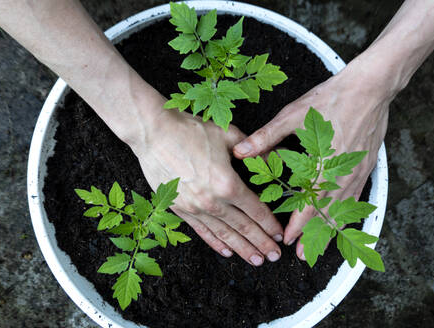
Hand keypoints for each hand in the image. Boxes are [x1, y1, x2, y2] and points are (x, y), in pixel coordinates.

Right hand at [131, 107, 283, 265]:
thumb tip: (274, 159)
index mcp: (227, 184)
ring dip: (242, 249)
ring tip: (256, 260)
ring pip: (224, 234)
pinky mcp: (179, 209)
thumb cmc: (190, 130)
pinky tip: (227, 252)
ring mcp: (194, 208)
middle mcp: (212, 201)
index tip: (280, 235)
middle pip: (243, 227)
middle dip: (261, 243)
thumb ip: (253, 151)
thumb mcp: (228, 135)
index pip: (255, 210)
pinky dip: (215, 243)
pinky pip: (202, 231)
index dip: (270, 224)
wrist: (154, 134)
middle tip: (274, 256)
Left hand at [232, 60, 390, 260]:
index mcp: (322, 162)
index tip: (287, 238)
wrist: (370, 87)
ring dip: (329, 229)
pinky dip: (347, 213)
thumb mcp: (294, 115)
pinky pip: (356, 197)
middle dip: (314, 235)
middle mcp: (342, 173)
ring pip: (343, 209)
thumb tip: (240, 151)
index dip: (298, 223)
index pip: (309, 202)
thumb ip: (266, 137)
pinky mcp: (366, 166)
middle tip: (302, 255)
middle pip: (327, 213)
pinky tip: (342, 222)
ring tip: (319, 246)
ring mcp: (357, 171)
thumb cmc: (331, 99)